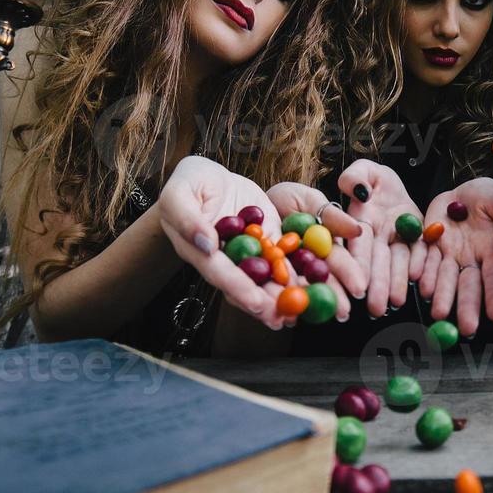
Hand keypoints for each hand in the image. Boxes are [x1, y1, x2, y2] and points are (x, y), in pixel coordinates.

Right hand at [155, 156, 292, 329]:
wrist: (209, 175)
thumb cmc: (187, 183)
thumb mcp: (178, 194)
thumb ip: (187, 218)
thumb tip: (206, 244)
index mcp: (201, 252)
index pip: (220, 274)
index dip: (238, 289)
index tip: (256, 303)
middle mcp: (226, 259)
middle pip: (246, 284)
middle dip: (266, 302)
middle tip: (285, 317)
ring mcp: (249, 250)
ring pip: (267, 276)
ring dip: (284, 293)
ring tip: (302, 309)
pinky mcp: (268, 239)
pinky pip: (283, 256)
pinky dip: (297, 269)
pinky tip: (314, 282)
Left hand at [266, 181, 367, 319]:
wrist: (245, 196)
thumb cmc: (285, 198)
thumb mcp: (310, 200)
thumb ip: (332, 216)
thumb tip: (359, 230)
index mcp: (321, 247)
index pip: (337, 262)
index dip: (349, 275)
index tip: (359, 288)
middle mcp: (303, 265)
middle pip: (318, 282)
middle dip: (331, 297)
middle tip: (341, 312)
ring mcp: (280, 273)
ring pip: (291, 290)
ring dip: (300, 303)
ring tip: (310, 314)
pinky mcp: (255, 277)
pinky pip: (260, 288)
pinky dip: (265, 298)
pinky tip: (273, 309)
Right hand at [337, 160, 423, 315]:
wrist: (396, 184)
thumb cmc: (373, 179)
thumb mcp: (363, 170)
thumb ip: (354, 177)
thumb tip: (358, 192)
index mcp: (360, 222)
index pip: (358, 244)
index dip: (358, 263)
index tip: (358, 283)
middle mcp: (377, 237)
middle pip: (377, 262)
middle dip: (377, 285)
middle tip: (375, 308)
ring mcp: (397, 241)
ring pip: (397, 263)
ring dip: (396, 283)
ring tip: (396, 301)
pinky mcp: (417, 239)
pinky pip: (420, 252)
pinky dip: (420, 265)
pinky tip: (419, 280)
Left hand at [418, 178, 492, 336]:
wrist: (463, 189)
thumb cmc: (488, 196)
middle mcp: (472, 259)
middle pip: (469, 286)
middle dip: (468, 307)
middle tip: (466, 328)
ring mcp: (451, 255)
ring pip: (446, 279)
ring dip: (443, 296)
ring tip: (440, 313)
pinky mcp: (431, 246)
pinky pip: (426, 261)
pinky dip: (424, 273)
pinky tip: (422, 285)